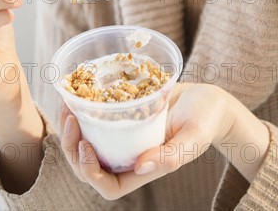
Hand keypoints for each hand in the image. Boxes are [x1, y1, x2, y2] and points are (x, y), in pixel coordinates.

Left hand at [60, 83, 269, 199]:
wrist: (209, 99)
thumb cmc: (207, 120)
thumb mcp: (194, 137)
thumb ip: (172, 154)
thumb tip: (140, 166)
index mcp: (145, 168)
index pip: (108, 186)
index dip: (90, 172)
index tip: (85, 145)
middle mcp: (131, 155)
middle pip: (91, 166)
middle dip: (73, 147)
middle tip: (70, 119)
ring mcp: (127, 136)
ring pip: (90, 142)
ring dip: (73, 129)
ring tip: (67, 105)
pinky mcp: (126, 116)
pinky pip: (100, 118)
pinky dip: (85, 109)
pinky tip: (79, 91)